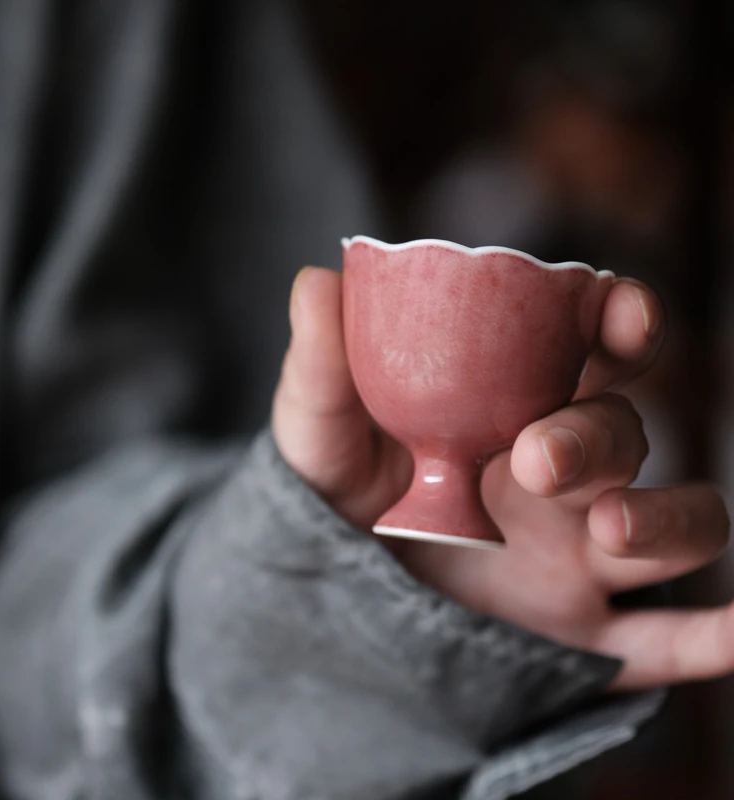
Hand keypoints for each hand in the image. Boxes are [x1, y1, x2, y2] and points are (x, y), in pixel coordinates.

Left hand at [272, 266, 729, 690]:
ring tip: (608, 530)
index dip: (626, 320)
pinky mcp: (578, 632)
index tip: (621, 313)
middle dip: (599, 436)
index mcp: (514, 406)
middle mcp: (564, 474)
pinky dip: (712, 641)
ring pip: (678, 525)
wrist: (329, 581)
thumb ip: (321, 360)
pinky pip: (662, 639)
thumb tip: (317, 278)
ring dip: (669, 520)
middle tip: (534, 459)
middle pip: (625, 434)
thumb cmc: (333, 486)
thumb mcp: (318, 426)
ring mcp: (580, 554)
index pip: (597, 350)